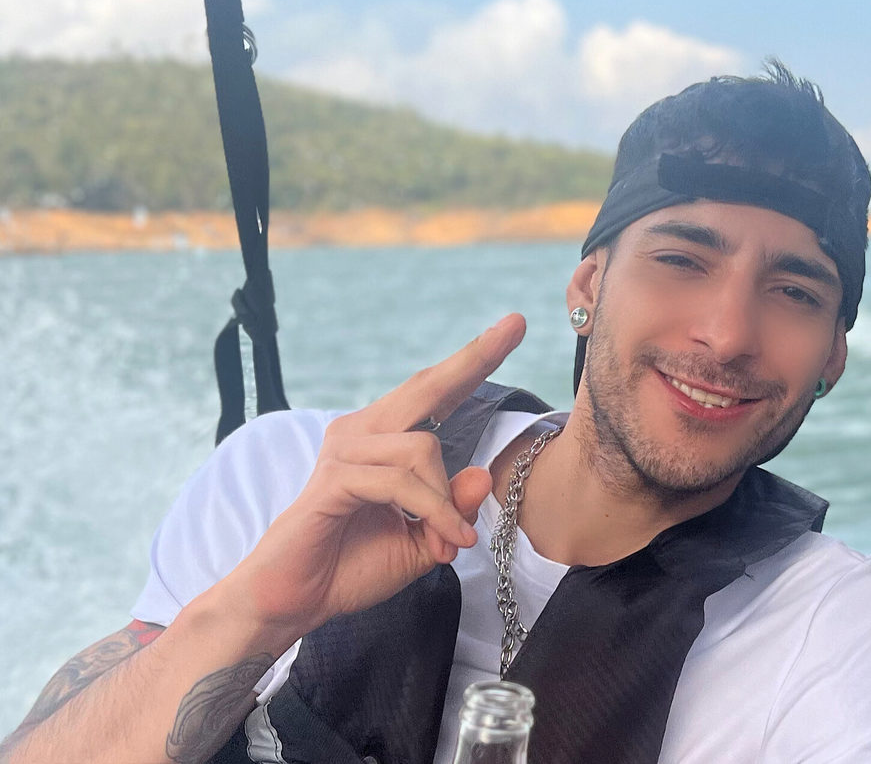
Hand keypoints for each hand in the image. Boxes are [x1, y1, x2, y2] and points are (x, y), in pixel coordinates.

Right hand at [220, 315, 525, 640]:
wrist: (297, 602)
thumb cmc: (353, 567)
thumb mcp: (423, 540)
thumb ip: (453, 508)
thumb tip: (482, 473)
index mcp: (384, 439)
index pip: (435, 393)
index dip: (473, 360)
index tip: (514, 325)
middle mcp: (362, 431)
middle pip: (428, 386)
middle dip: (475, 358)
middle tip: (516, 324)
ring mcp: (345, 450)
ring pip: (423, 448)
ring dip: (445, 503)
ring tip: (447, 541)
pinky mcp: (334, 478)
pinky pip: (400, 482)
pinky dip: (431, 513)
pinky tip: (442, 542)